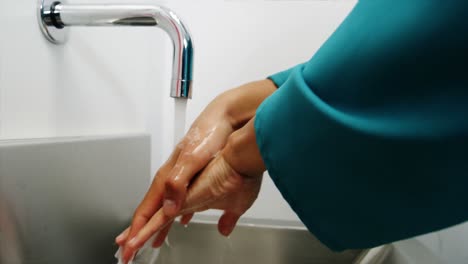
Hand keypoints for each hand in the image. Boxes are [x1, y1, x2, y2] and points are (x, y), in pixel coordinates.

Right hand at [118, 117, 265, 262]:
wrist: (224, 118)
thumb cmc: (209, 135)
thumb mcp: (193, 160)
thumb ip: (178, 183)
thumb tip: (169, 209)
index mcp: (167, 177)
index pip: (146, 210)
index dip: (135, 231)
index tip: (128, 248)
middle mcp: (171, 178)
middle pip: (151, 211)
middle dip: (139, 232)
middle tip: (131, 250)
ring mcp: (181, 177)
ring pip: (165, 207)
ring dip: (157, 225)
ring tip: (153, 240)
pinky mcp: (193, 175)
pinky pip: (179, 201)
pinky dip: (175, 215)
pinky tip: (181, 220)